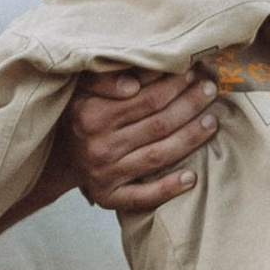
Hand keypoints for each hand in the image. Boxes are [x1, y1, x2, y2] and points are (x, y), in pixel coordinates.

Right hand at [66, 62, 220, 212]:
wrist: (57, 155)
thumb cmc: (79, 113)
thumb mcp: (83, 88)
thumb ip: (106, 77)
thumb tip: (135, 82)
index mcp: (92, 115)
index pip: (145, 99)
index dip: (173, 85)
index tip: (191, 72)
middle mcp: (98, 146)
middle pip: (158, 124)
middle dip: (189, 105)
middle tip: (210, 90)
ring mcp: (105, 173)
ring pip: (158, 155)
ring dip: (190, 139)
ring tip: (212, 121)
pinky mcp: (109, 197)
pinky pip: (143, 196)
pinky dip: (169, 188)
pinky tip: (192, 177)